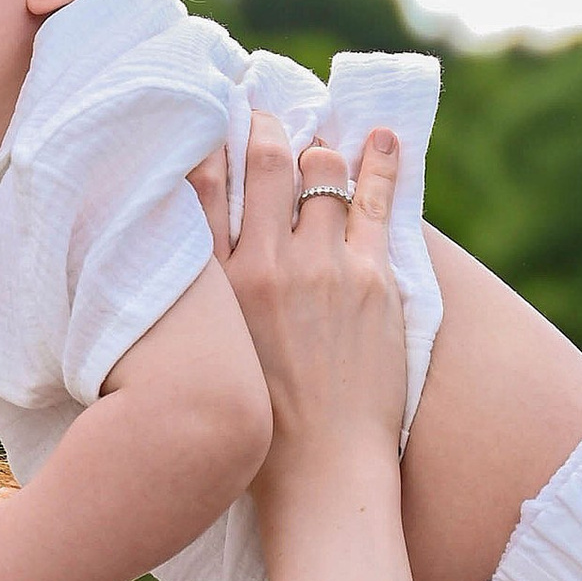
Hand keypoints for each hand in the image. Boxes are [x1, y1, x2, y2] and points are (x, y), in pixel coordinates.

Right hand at [188, 116, 405, 489]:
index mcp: (215, 289)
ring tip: (320, 137)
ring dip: (319, 148)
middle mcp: (262, 268)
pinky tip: (381, 138)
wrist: (320, 470)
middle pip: (264, 166)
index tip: (212, 116)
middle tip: (266, 110)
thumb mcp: (213, 354)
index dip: (208, 143)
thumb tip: (200, 260)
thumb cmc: (263, 424)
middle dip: (266, 128)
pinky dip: (379, 162)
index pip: (200, 190)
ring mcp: (321, 269)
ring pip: (320, 174)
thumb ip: (204, 301)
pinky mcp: (373, 280)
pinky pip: (376, 201)